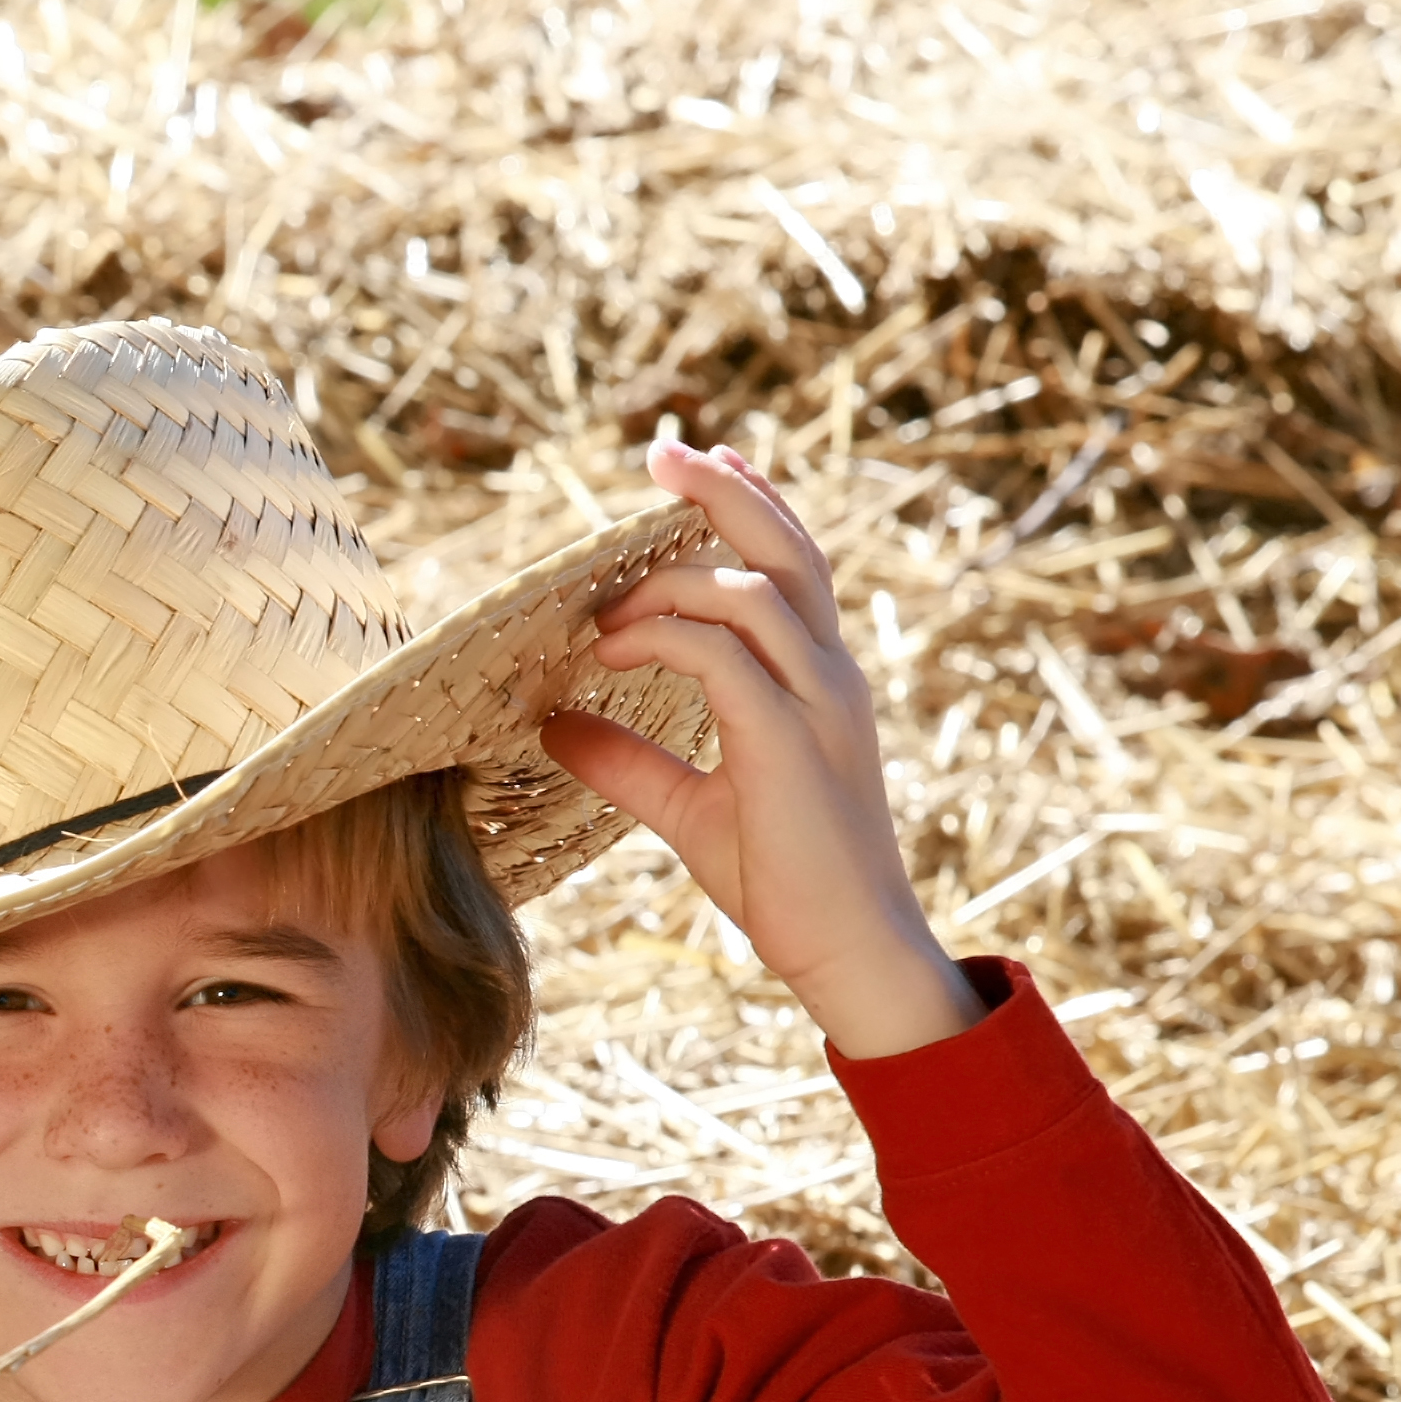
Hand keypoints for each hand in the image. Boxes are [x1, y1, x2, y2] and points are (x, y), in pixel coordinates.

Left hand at [541, 438, 986, 1061]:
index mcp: (816, 681)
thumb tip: (553, 724)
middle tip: (663, 452)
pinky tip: (612, 651)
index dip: (749, 506)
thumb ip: (627, 761)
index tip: (695, 466)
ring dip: (671, 582)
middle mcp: (829, 676)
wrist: (846, 950)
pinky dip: (664, 637)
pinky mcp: (789, 742)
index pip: (791, 567)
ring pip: (753, 592)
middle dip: (726, 491)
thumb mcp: (688, 808)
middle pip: (786, 550)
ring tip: (603, 611)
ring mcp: (818, 704)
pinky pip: (725, 656)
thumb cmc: (782, 878)